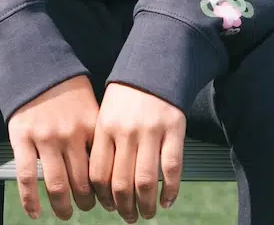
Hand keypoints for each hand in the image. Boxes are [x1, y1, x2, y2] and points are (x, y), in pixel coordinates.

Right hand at [6, 74, 98, 219]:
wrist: (36, 65)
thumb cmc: (66, 87)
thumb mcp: (91, 105)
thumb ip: (97, 133)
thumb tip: (111, 164)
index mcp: (90, 127)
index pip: (102, 168)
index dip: (106, 190)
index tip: (108, 200)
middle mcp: (69, 135)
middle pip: (81, 182)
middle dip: (86, 201)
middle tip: (87, 207)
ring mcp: (44, 139)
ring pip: (57, 184)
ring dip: (62, 205)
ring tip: (65, 213)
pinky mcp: (22, 139)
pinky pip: (27, 176)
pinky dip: (30, 199)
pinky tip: (34, 211)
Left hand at [89, 83, 184, 221]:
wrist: (154, 64)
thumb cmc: (127, 94)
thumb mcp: (106, 113)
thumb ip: (103, 143)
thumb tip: (100, 184)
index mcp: (105, 127)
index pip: (98, 173)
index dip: (103, 197)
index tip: (109, 207)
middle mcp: (126, 131)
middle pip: (121, 182)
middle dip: (124, 207)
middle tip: (128, 217)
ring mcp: (151, 131)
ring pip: (146, 180)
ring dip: (146, 204)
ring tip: (147, 214)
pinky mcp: (175, 129)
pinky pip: (172, 168)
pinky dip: (170, 190)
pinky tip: (167, 200)